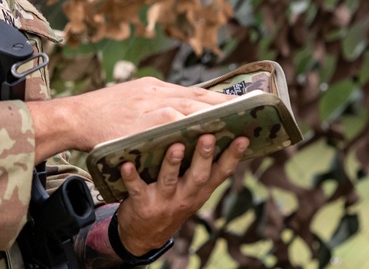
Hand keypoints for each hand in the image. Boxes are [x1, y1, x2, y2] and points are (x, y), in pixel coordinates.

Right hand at [27, 77, 234, 160]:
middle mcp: (155, 92)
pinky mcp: (142, 121)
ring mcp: (149, 106)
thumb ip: (154, 102)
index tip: (240, 102)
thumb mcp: (131, 98)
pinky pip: (172, 123)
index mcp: (153, 87)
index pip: (192, 92)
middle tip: (250, 111)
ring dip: (214, 114)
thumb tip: (178, 108)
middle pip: (197, 96)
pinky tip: (205, 133)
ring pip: (189, 107)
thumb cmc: (100, 112)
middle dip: (225, 104)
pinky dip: (191, 125)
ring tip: (237, 123)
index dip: (217, 98)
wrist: (74, 117)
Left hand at [114, 134, 248, 255]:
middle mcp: (186, 197)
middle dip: (204, 157)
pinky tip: (126, 164)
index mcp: (200, 191)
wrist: (143, 236)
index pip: (221, 173)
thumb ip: (202, 168)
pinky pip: (136, 189)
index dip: (233, 157)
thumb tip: (213, 132)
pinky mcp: (141, 205)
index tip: (243, 138)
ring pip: (170, 181)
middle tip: (208, 137)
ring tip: (176, 147)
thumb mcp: (192, 191)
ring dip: (173, 164)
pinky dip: (131, 177)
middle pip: (198, 176)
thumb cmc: (170, 202)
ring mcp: (164, 202)